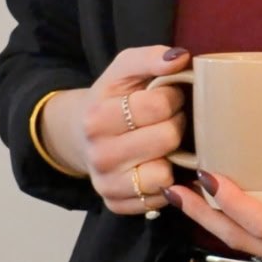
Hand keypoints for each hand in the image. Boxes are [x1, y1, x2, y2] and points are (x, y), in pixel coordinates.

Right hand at [80, 46, 193, 217]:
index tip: (167, 97)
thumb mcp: (124, 69)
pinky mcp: (115, 204)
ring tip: (163, 145)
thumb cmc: (112, 98)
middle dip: (175, 125)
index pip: (158, 106)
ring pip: (164, 176)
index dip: (172, 98)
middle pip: (166, 139)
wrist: (81, 134)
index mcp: (97, 117)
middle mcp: (98, 154)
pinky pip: (160, 199)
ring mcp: (105, 184)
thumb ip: (151, 57)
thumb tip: (180, 58)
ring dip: (172, 158)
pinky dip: (166, 183)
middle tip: (168, 121)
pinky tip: (157, 165)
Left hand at [164, 79, 261, 261]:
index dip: (230, 200)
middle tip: (175, 186)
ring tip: (193, 197)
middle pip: (239, 242)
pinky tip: (232, 215)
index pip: (261, 224)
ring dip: (219, 226)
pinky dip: (243, 235)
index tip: (206, 174)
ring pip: (249, 252)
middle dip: (203, 215)